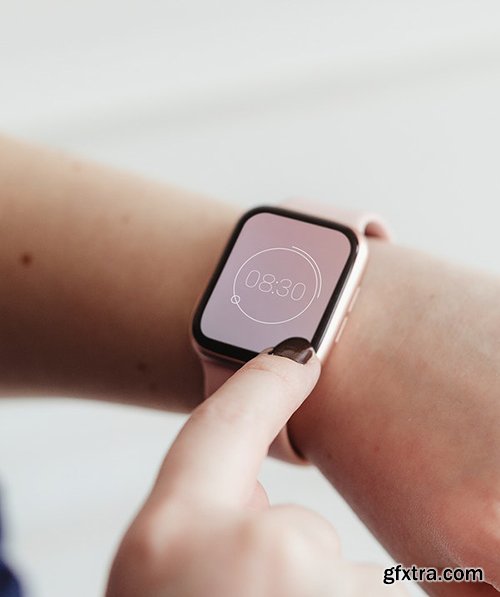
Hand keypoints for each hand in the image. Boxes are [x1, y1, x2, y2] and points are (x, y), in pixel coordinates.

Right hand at [106, 338, 404, 596]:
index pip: (227, 423)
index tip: (300, 351)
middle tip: (245, 589)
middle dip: (280, 550)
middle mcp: (251, 556)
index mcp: (172, 534)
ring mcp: (318, 589)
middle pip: (297, 526)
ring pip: (331, 569)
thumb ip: (204, 523)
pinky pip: (362, 593)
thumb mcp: (156, 568)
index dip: (266, 382)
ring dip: (305, 593)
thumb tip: (260, 505)